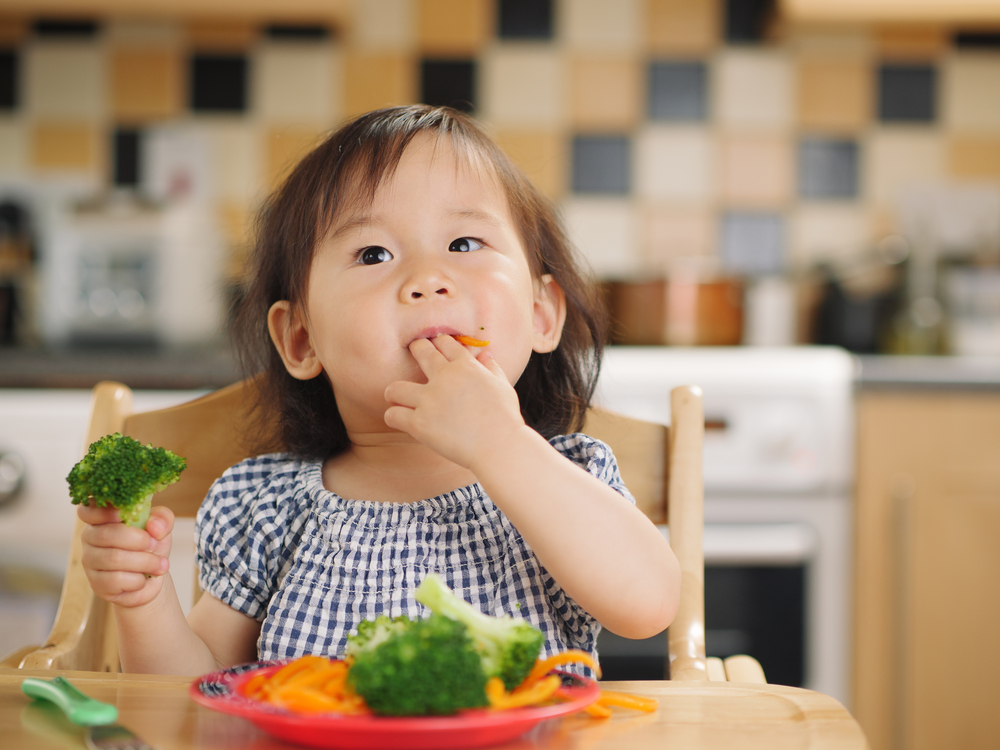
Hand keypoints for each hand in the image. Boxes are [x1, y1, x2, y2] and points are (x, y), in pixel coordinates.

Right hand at [78, 504, 173, 607]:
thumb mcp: (161, 527)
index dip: (102, 511)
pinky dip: (138, 580)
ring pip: (114, 558)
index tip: (122, 514)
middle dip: (138, 539)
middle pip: (106, 534)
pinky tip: (143, 579)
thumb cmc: (151, 546)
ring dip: (145, 561)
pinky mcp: (97, 584)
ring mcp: (91, 562)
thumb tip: (153, 526)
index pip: (87, 510)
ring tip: (161, 564)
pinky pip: (116, 580)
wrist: (153, 578)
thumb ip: (162, 518)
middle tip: (154, 544)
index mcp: (102, 519)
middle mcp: (90, 539)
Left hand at [383, 335, 525, 468]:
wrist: (499, 445)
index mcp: (465, 366)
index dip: (438, 343)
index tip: (435, 347)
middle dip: (415, 350)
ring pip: (395, 387)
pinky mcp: (419, 423)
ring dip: (395, 392)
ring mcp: (429, 400)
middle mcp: (444, 377)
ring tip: (397, 397)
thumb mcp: (503, 386)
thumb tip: (486, 355)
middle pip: (420, 351)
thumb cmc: (505, 418)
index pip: (445, 343)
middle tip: (413, 355)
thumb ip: (492, 369)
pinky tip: (400, 420)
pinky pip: (393, 415)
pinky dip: (394, 417)